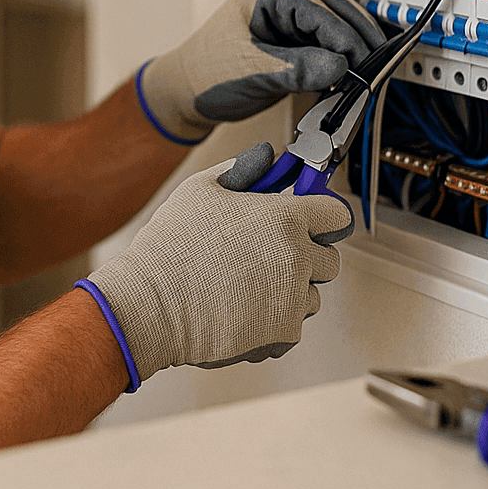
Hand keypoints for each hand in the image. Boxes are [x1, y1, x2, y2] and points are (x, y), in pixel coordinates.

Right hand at [79, 142, 350, 386]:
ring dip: (292, 289)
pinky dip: (276, 319)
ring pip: (312, 293)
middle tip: (269, 255)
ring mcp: (294, 298)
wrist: (150, 306)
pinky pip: (294, 323)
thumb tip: (268, 155)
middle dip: (307, 255)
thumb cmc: (172, 246)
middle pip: (329, 258)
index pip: (337, 215)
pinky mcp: (284, 333)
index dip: (322, 216)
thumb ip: (243, 168)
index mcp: (284, 217)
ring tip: (248, 284)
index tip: (309, 220)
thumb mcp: (201, 189)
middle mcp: (298, 257)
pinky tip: (242, 308)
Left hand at [137, 0, 384, 142]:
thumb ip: (295, 68)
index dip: (343, 36)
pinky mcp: (296, 40)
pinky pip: (329, 44)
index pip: (318, 7)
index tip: (360, 62)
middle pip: (336, 9)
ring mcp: (290, 18)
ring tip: (368, 75)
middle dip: (358, 38)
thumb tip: (339, 66)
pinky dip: (343, 60)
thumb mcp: (250, 70)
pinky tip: (352, 78)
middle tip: (376, 69)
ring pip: (337, 26)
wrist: (188, 94)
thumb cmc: (205, 74)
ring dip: (354, 48)